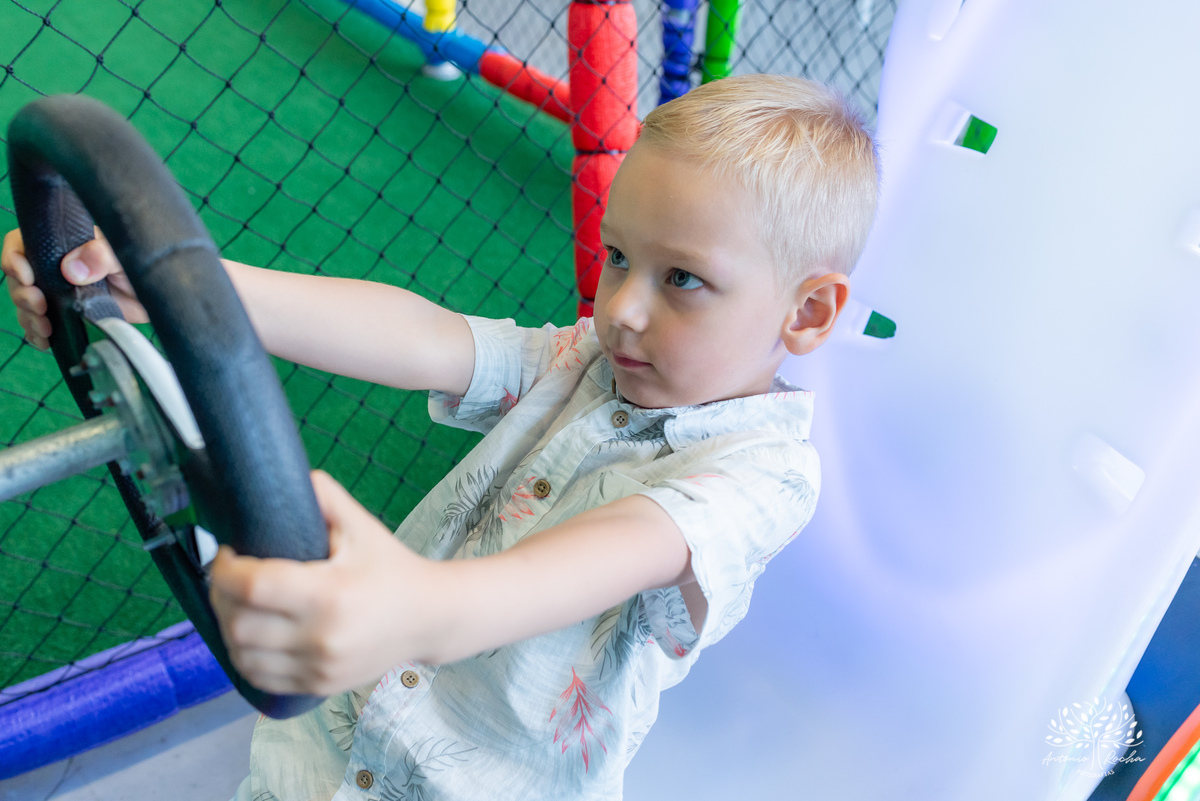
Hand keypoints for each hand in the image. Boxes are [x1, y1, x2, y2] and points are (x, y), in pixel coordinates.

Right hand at [1, 227, 147, 349]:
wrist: (157, 298)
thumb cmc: (140, 268)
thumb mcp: (123, 256)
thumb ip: (101, 256)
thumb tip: (71, 270)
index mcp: (63, 243)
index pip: (22, 242)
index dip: (15, 259)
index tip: (27, 278)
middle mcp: (54, 266)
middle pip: (19, 277)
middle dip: (22, 294)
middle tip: (40, 306)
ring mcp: (57, 292)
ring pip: (26, 302)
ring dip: (28, 316)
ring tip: (45, 328)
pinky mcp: (65, 314)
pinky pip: (40, 323)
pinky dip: (36, 333)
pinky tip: (44, 340)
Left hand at [208, 470, 441, 695]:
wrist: (430, 618)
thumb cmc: (392, 567)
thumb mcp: (362, 527)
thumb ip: (323, 497)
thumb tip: (282, 475)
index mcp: (330, 594)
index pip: (254, 586)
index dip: (226, 569)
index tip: (227, 554)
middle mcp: (321, 637)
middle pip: (239, 624)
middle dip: (222, 597)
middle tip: (230, 578)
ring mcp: (319, 668)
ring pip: (242, 657)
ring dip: (229, 629)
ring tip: (238, 605)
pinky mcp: (318, 687)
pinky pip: (260, 678)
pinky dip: (245, 657)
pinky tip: (252, 636)